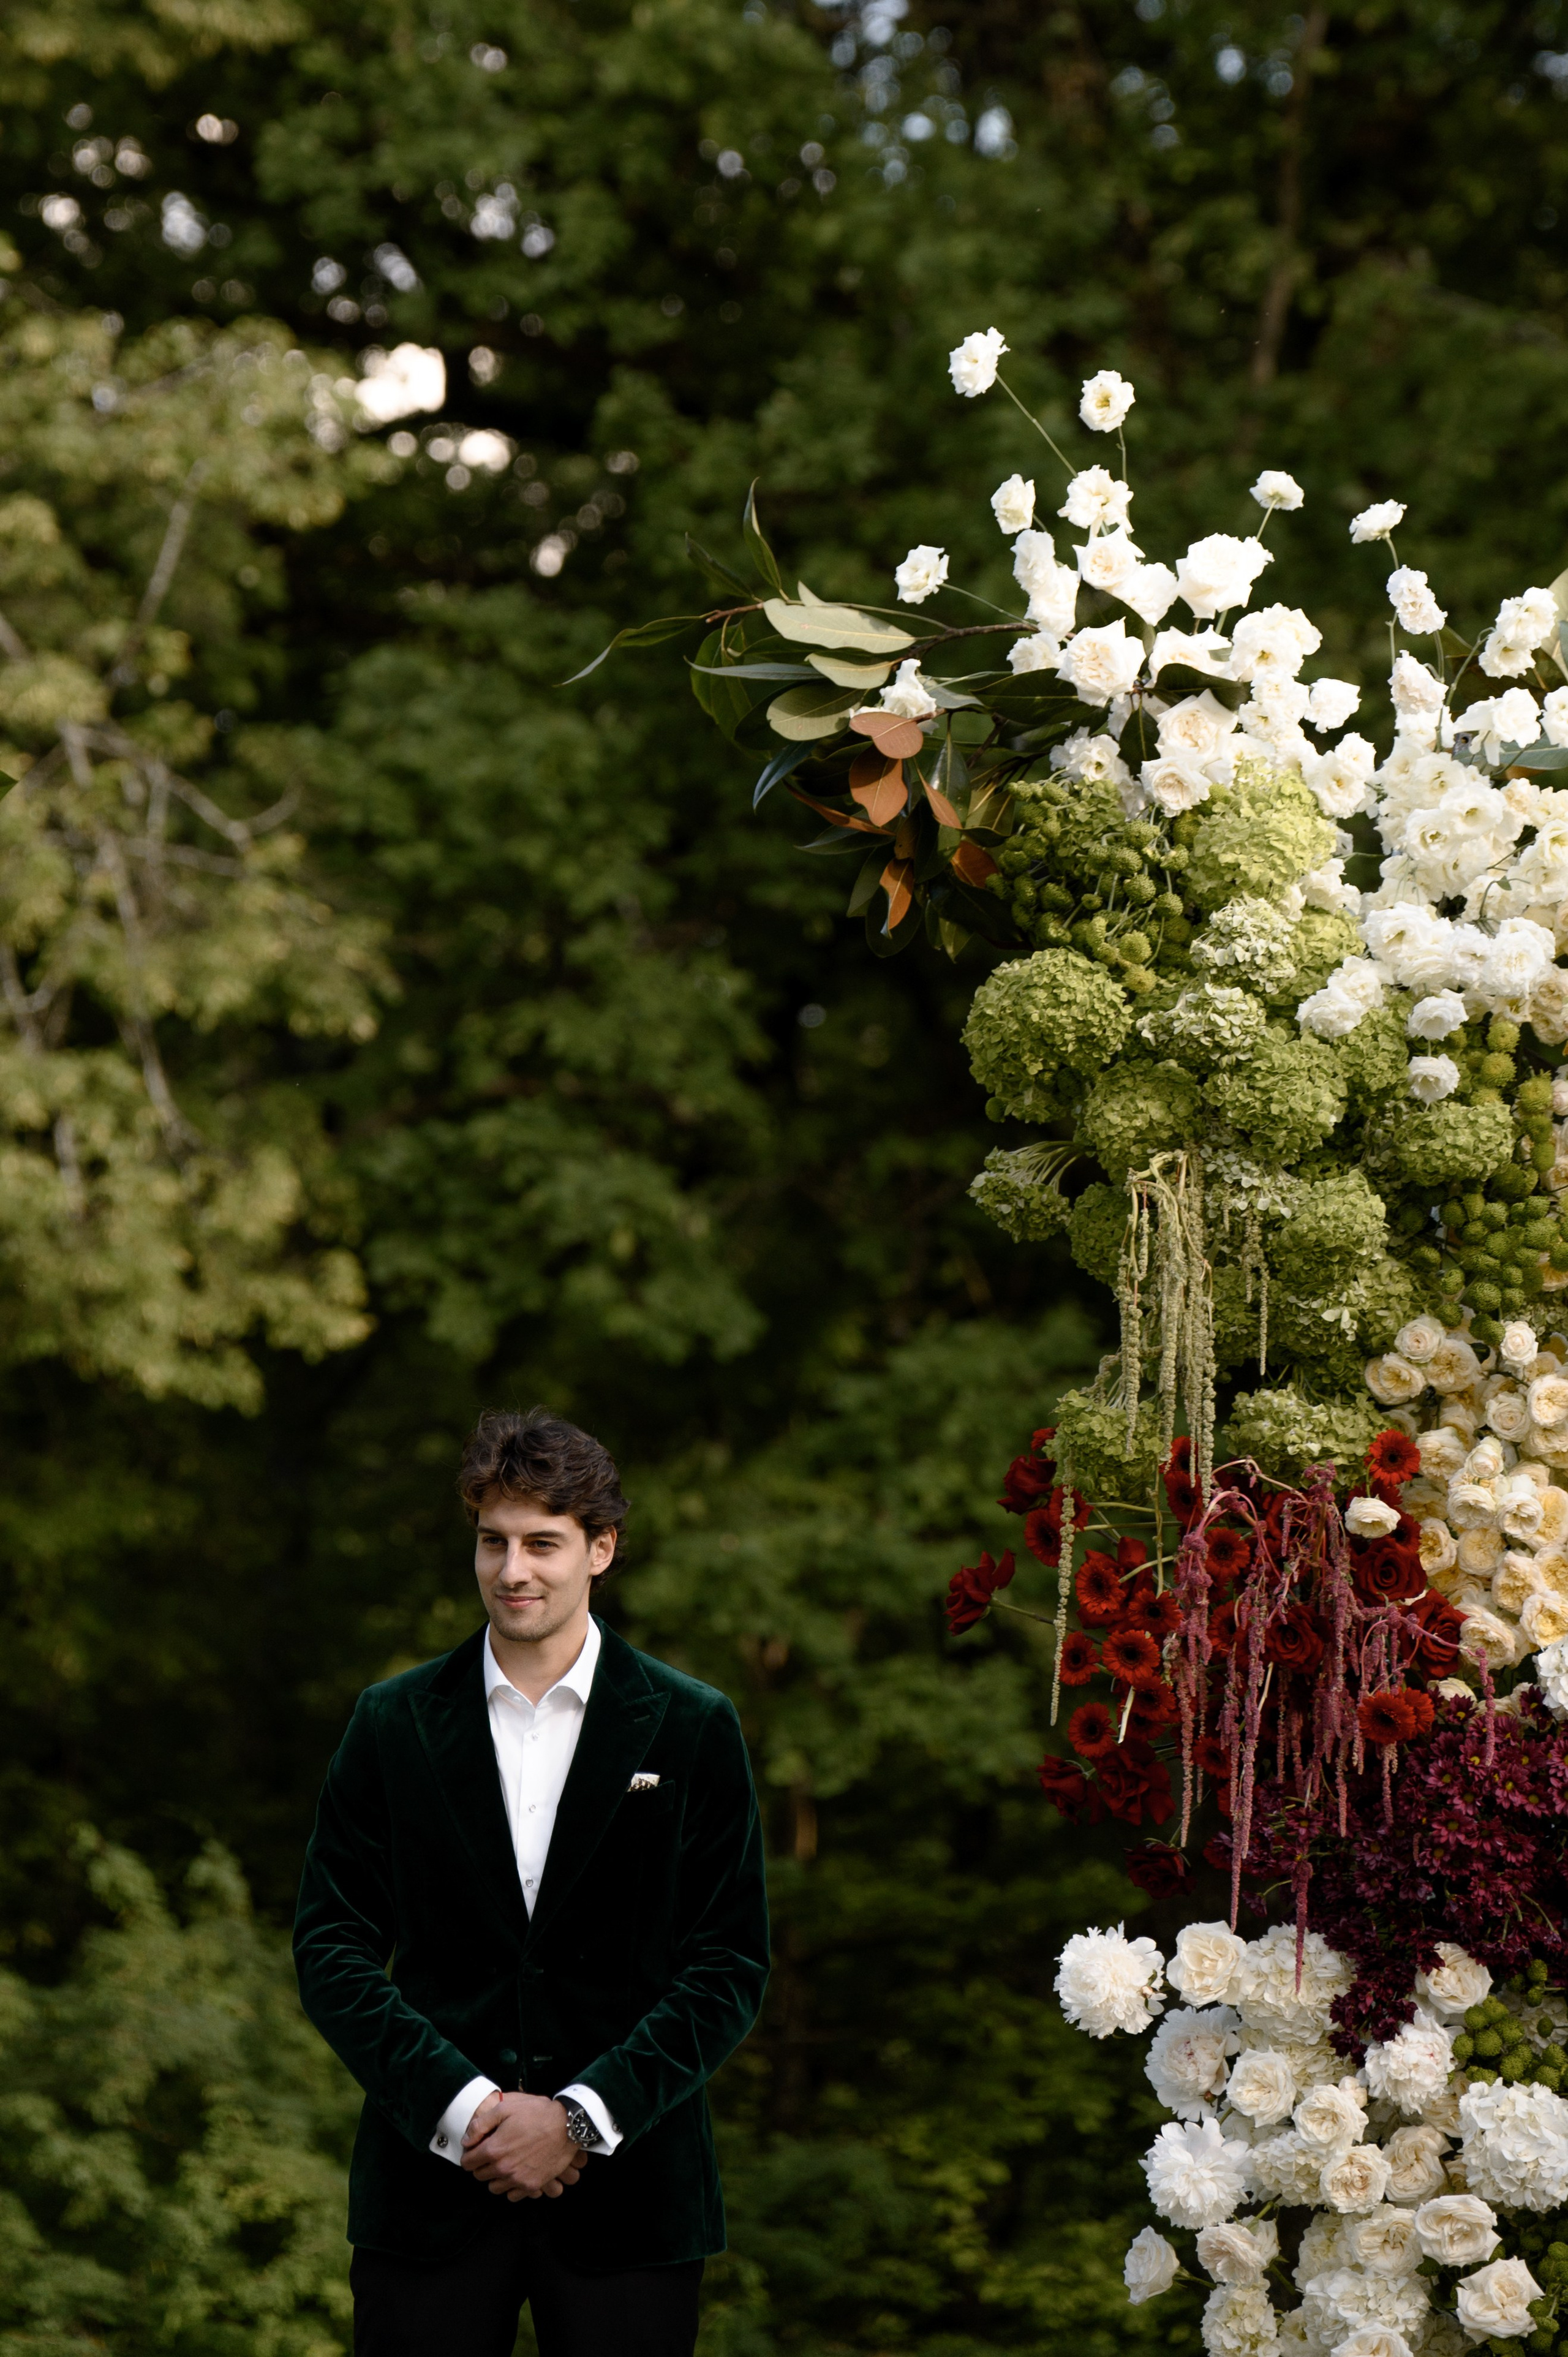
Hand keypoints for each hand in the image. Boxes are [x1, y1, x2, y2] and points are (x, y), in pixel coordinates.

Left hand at [461, 2092, 584, 2200]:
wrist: (566, 2126)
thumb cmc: (536, 2114)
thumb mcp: (506, 2108)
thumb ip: (481, 2125)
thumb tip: (466, 2140)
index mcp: (494, 2149)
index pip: (468, 2162)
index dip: (470, 2154)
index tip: (476, 2149)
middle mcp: (503, 2168)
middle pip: (479, 2176)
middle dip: (481, 2165)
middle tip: (491, 2154)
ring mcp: (518, 2180)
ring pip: (494, 2187)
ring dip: (495, 2177)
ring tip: (504, 2164)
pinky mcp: (531, 2186)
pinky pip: (512, 2196)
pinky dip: (511, 2187)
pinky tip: (516, 2174)